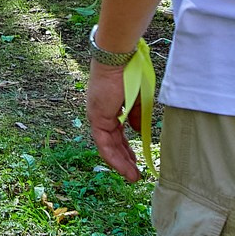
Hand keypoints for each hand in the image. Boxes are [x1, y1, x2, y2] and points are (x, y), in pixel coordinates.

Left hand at [86, 57, 145, 180]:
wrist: (119, 59)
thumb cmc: (129, 72)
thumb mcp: (137, 98)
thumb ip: (135, 115)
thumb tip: (136, 130)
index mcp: (109, 107)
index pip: (117, 132)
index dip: (126, 147)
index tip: (135, 159)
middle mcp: (101, 113)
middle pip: (112, 142)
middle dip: (124, 159)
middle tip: (134, 173)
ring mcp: (97, 116)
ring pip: (107, 146)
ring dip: (120, 163)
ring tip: (132, 177)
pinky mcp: (97, 118)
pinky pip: (104, 143)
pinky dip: (113, 156)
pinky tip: (123, 167)